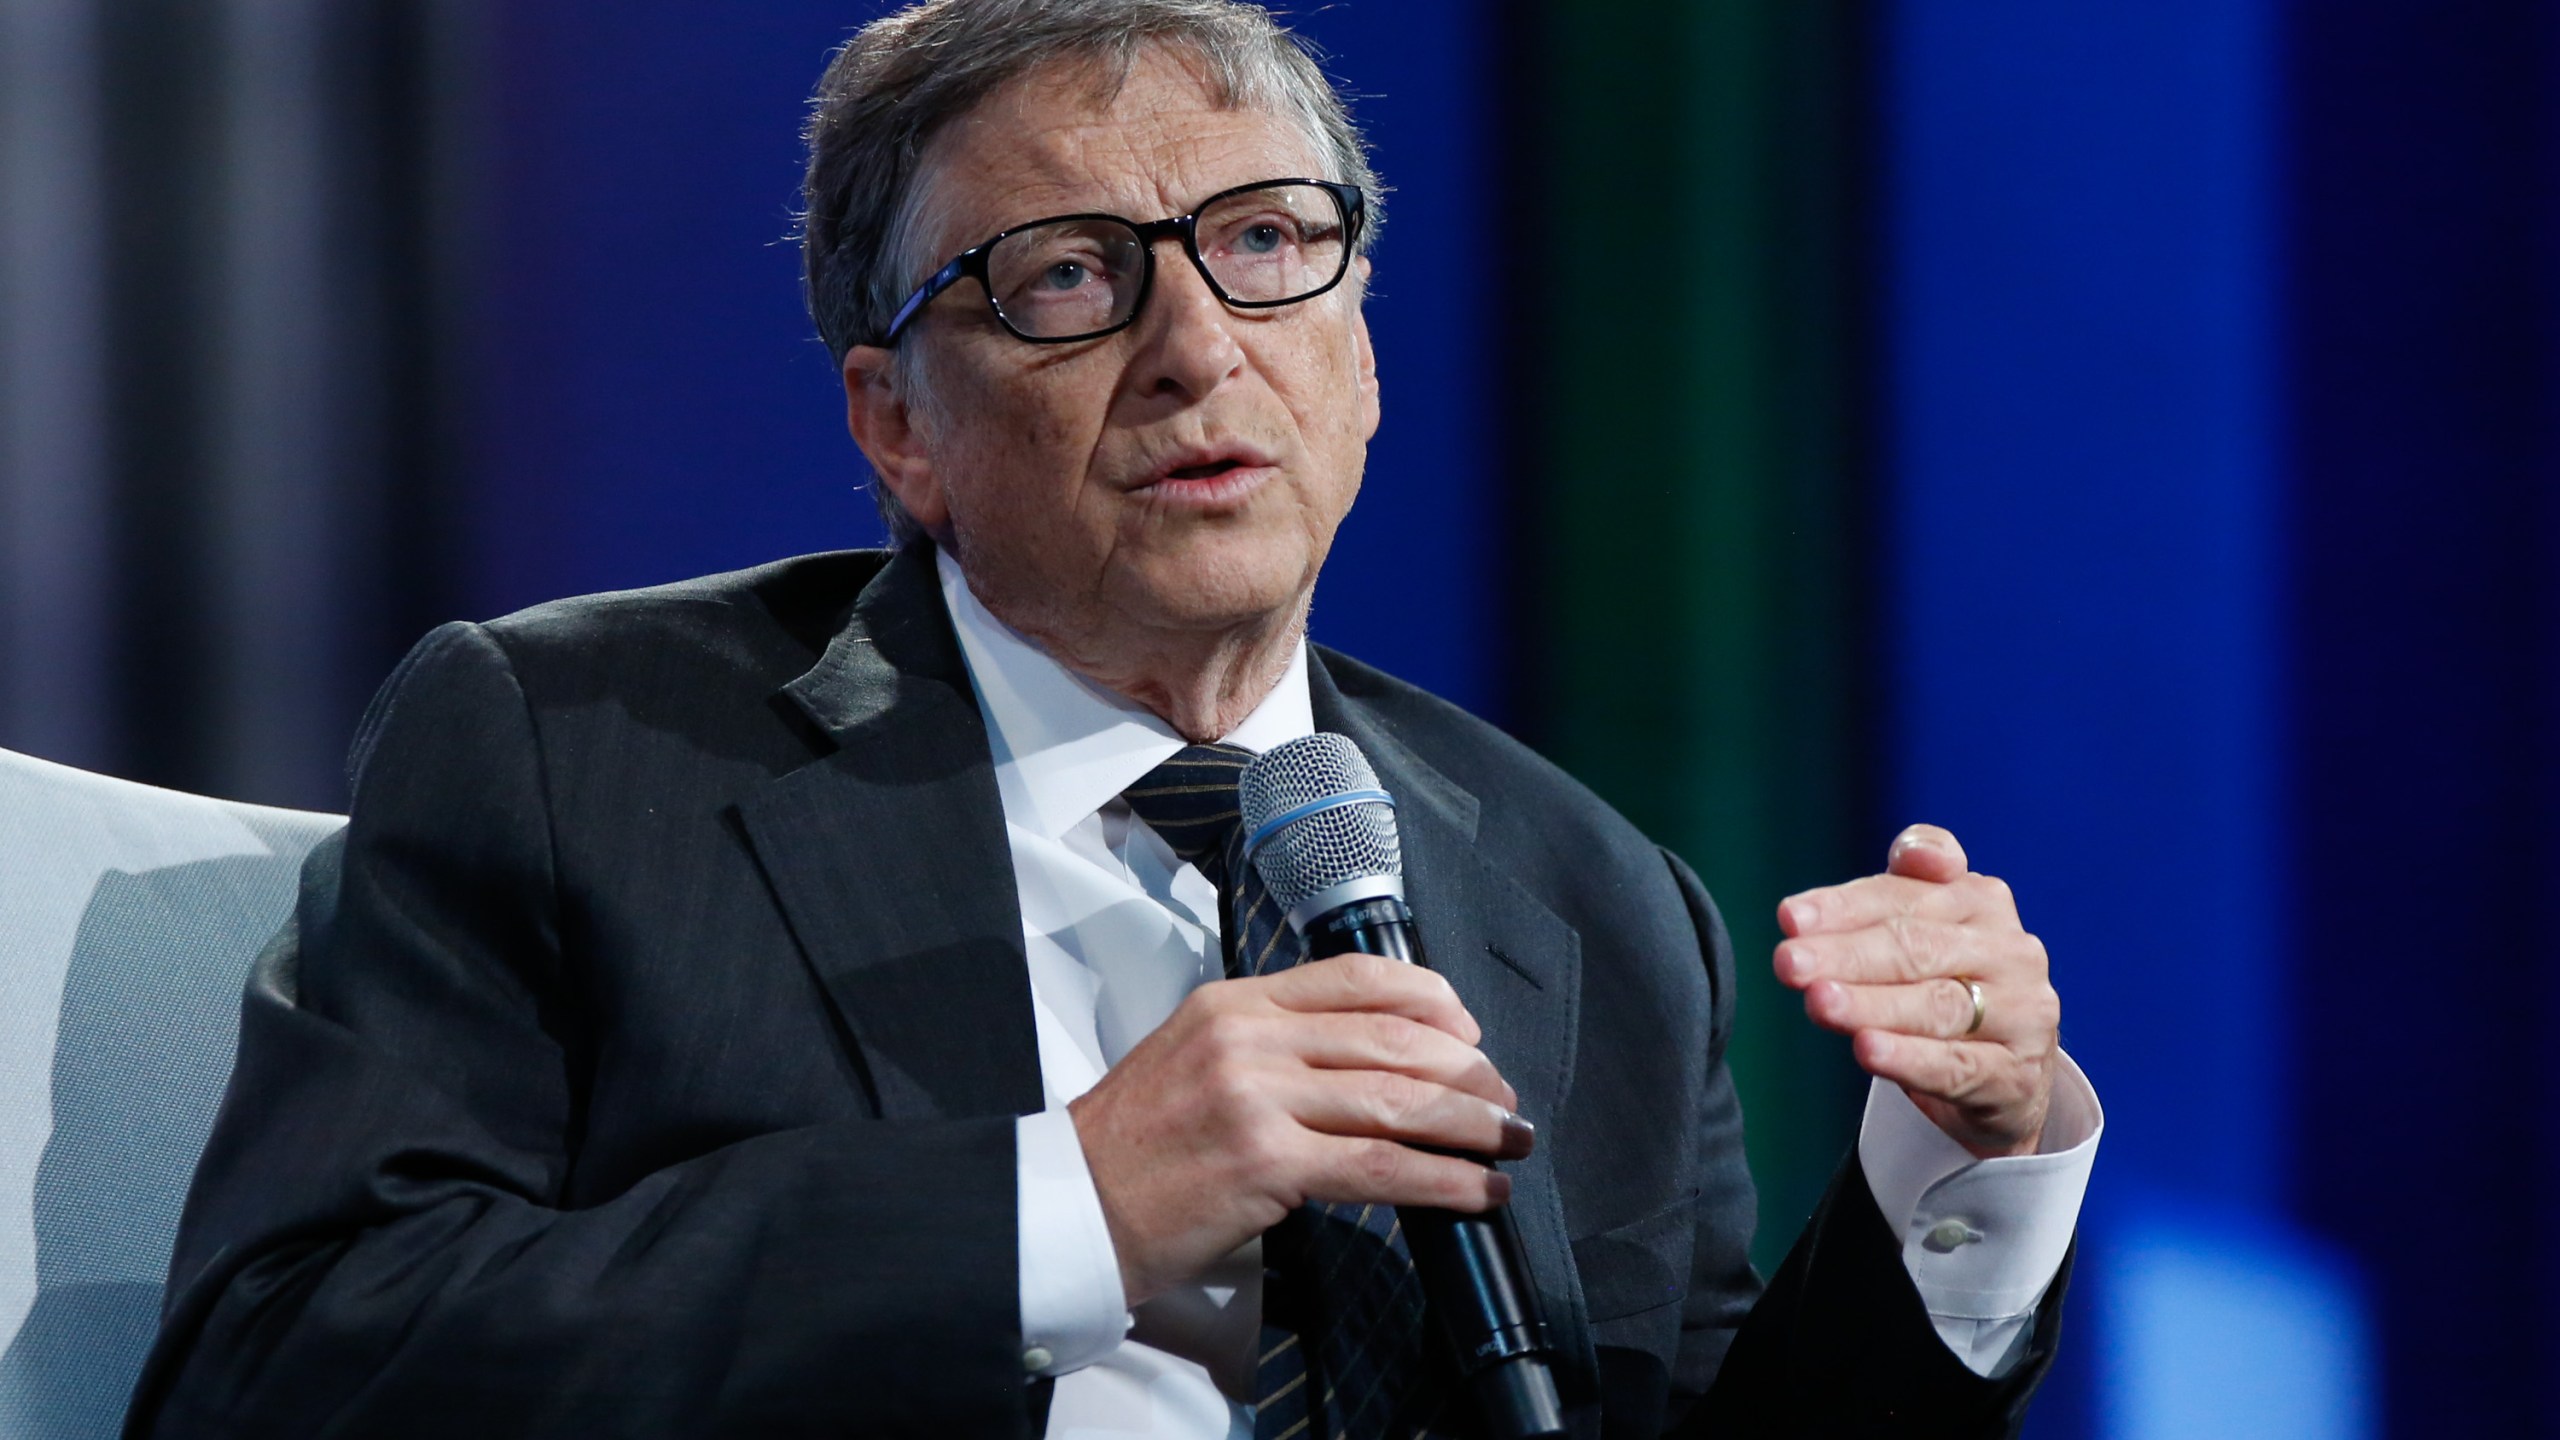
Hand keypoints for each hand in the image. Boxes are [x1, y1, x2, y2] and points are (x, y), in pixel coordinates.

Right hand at [1067, 952, 1532, 1303]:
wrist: (1070, 1207)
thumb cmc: (1134, 1148)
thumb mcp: (1193, 1058)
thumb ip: (1271, 1046)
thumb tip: (1370, 1064)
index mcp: (1234, 1002)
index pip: (1356, 977)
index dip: (1432, 999)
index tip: (1470, 1032)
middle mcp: (1249, 1037)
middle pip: (1393, 1037)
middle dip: (1467, 1071)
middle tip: (1503, 1100)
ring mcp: (1257, 1097)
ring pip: (1398, 1100)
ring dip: (1472, 1125)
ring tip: (1510, 1144)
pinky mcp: (1266, 1162)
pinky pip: (1380, 1167)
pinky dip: (1444, 1180)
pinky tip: (1478, 1190)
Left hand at [1773, 825, 2058, 1158]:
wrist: (2007, 1068)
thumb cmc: (1946, 980)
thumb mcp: (1924, 927)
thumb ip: (1903, 887)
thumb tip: (1909, 852)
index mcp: (1982, 900)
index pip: (1905, 896)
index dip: (1844, 907)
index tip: (1790, 919)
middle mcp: (2010, 951)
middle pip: (1918, 947)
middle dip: (1847, 955)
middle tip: (1789, 963)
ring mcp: (2020, 1013)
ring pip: (1936, 1006)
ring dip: (1871, 1004)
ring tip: (1819, 1003)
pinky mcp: (2015, 1073)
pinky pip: (1955, 1065)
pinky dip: (1908, 1058)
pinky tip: (1866, 1050)